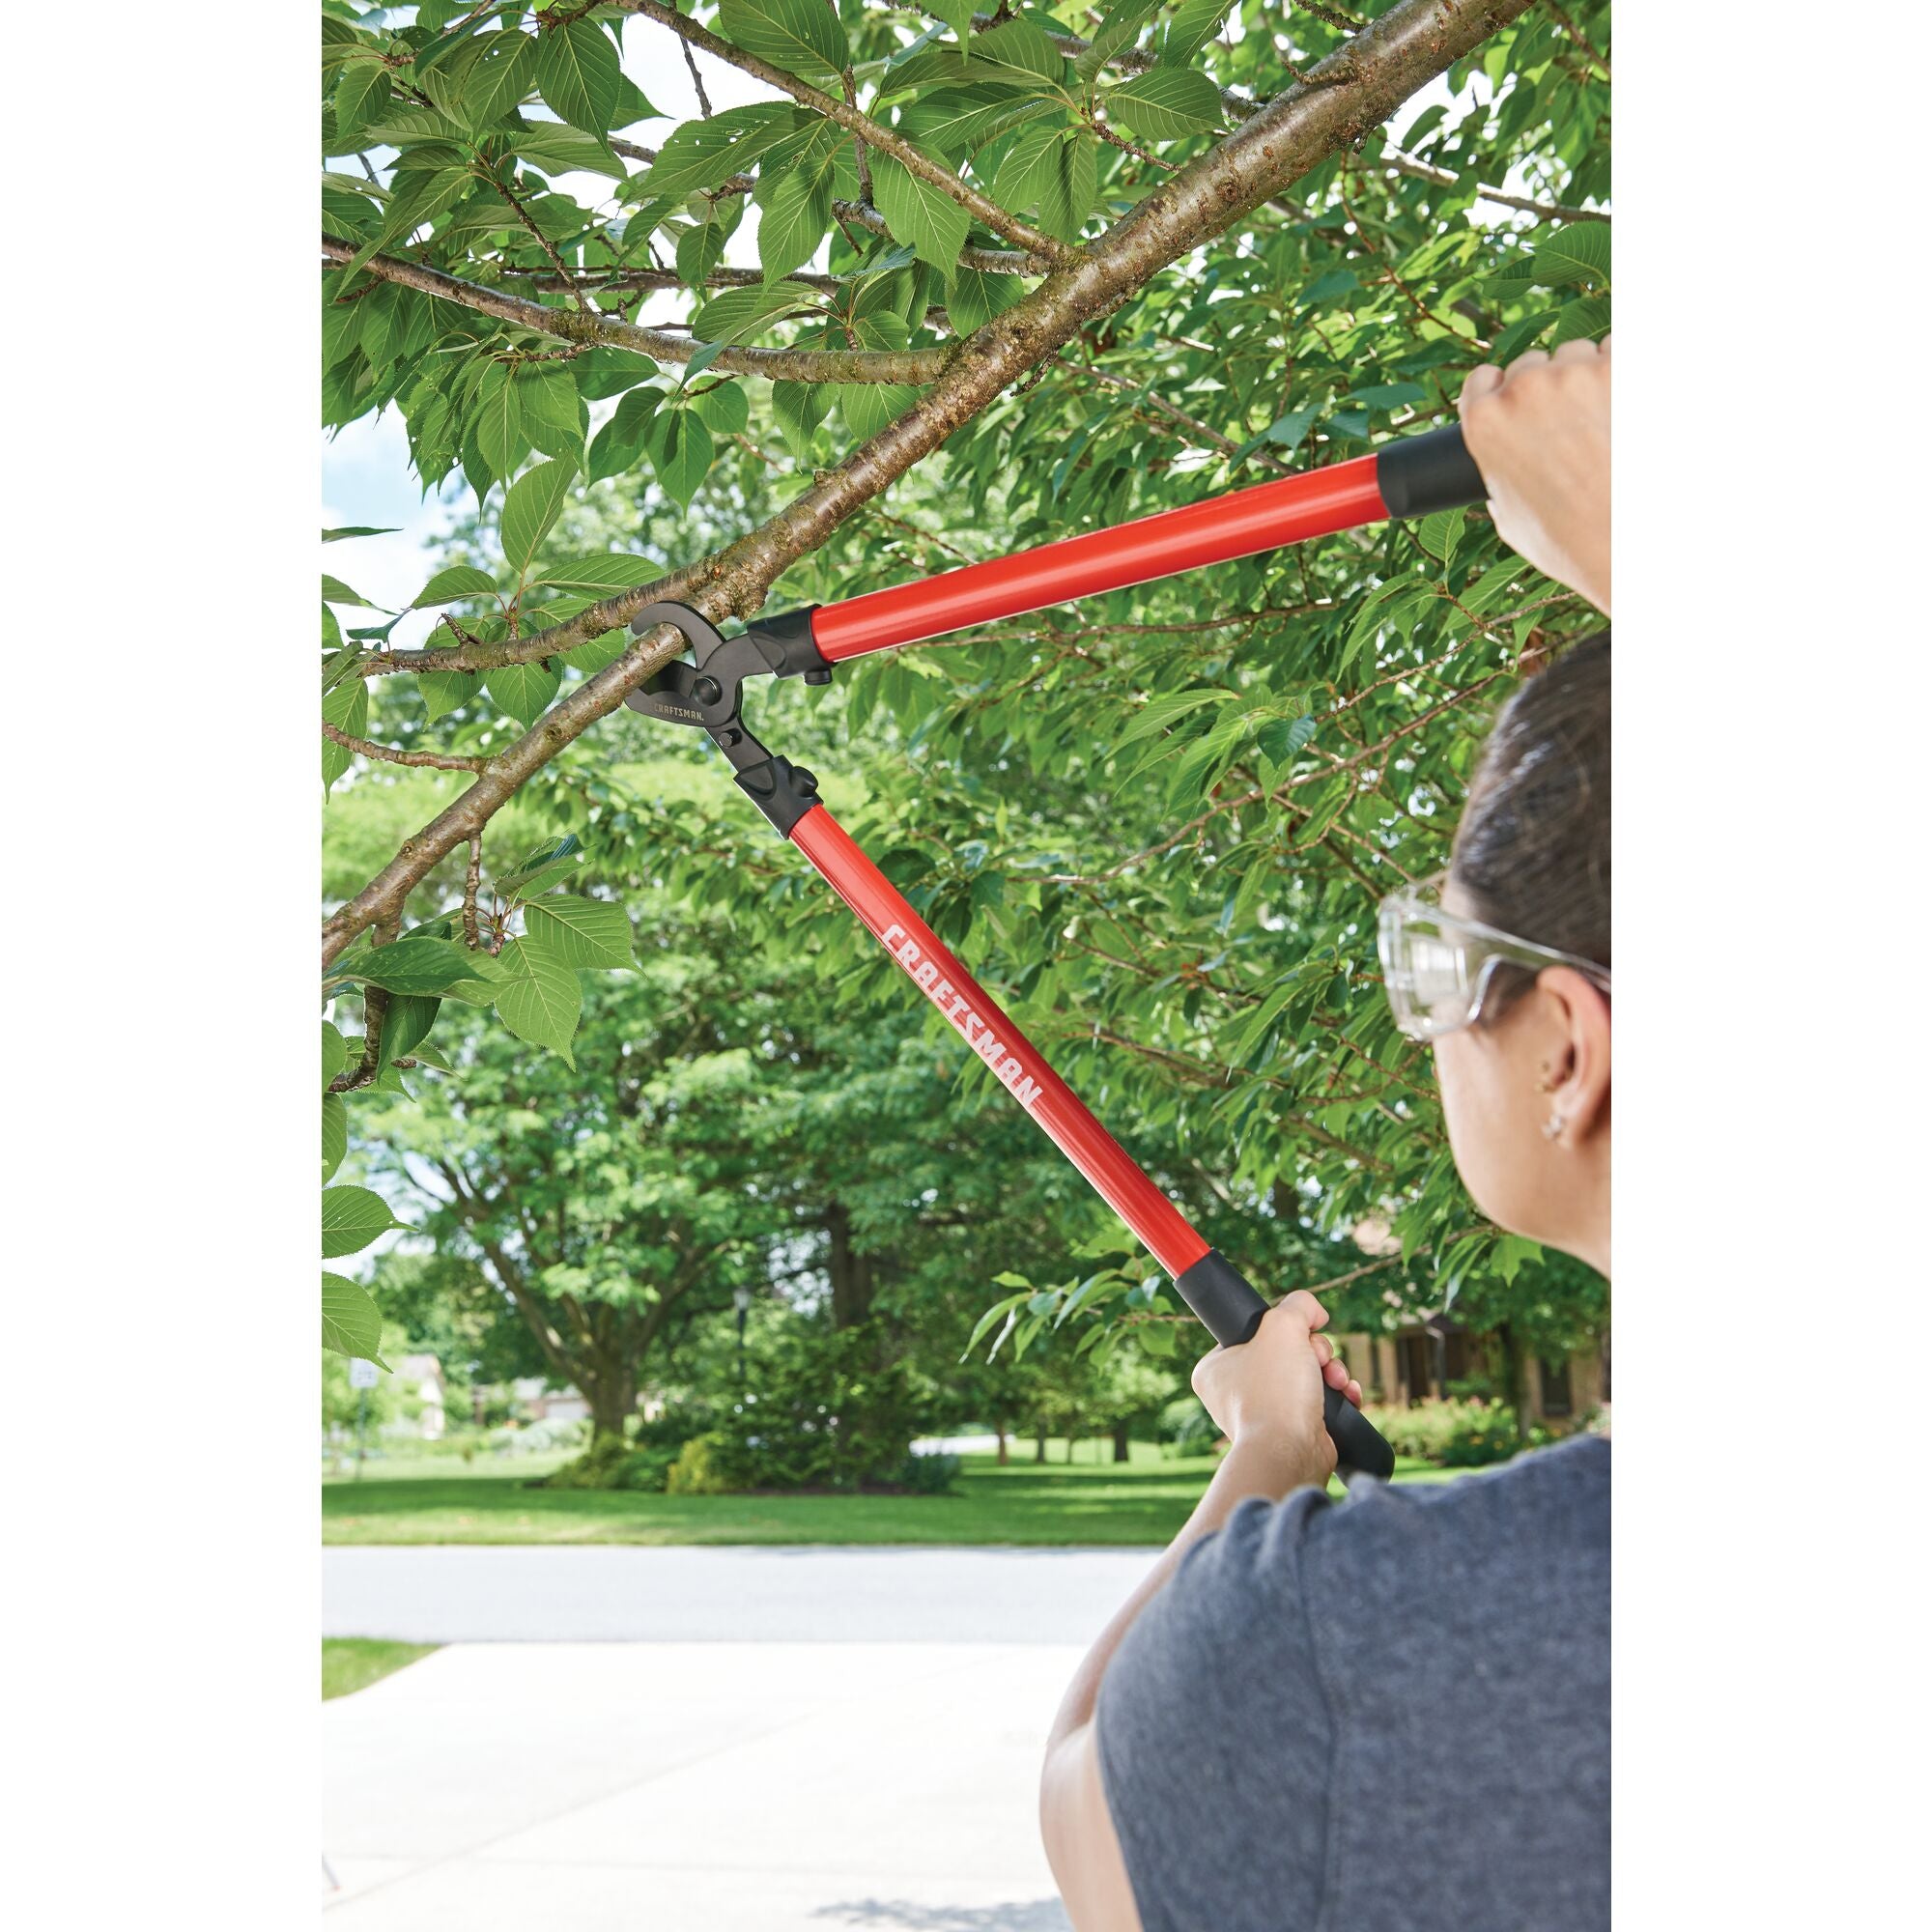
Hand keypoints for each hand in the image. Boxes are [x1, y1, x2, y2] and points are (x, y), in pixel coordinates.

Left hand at [1190, 1291, 1361, 1489]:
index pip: (1257, 1331)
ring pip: (1308, 1375)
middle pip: (1288, 1351)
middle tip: (1319, 1360)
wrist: (1289, 1453)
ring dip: (1332, 1372)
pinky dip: (1338, 1396)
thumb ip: (1298, 1304)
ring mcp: (1265, 1413)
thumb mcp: (1282, 1325)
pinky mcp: (1293, 1430)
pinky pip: (1320, 1401)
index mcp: (1217, 1367)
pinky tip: (1347, 1396)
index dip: (1286, 1328)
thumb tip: (1314, 1312)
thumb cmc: (1275, 1391)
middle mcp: (1236, 1391)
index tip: (1300, 1333)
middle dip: (1317, 1352)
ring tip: (1337, 1382)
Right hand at [1459, 337, 1610, 615]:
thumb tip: (1509, 457)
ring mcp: (1574, 374)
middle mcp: (1524, 389)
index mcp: (1485, 422)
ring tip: (1607, 424)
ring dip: (1589, 379)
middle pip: (1533, 365)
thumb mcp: (1507, 513)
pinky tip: (1628, 409)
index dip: (1503, 393)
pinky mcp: (1622, 367)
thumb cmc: (1568, 540)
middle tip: (1573, 428)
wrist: (1625, 545)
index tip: (1521, 407)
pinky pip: (1619, 349)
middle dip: (1550, 390)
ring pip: (1578, 355)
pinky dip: (1625, 372)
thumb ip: (1500, 467)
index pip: (1483, 379)